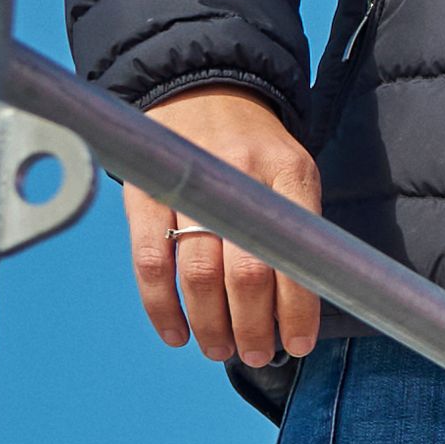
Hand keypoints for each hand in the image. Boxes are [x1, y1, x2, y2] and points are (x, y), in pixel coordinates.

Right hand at [123, 84, 332, 372]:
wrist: (202, 89)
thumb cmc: (258, 149)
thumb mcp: (293, 174)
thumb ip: (297, 231)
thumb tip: (295, 311)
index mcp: (289, 175)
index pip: (295, 254)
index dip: (296, 308)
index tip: (298, 344)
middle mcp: (239, 179)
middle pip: (244, 273)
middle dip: (251, 326)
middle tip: (257, 354)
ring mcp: (188, 186)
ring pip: (196, 273)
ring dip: (210, 324)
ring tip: (221, 350)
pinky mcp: (146, 193)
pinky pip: (149, 261)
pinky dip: (160, 305)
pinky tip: (176, 333)